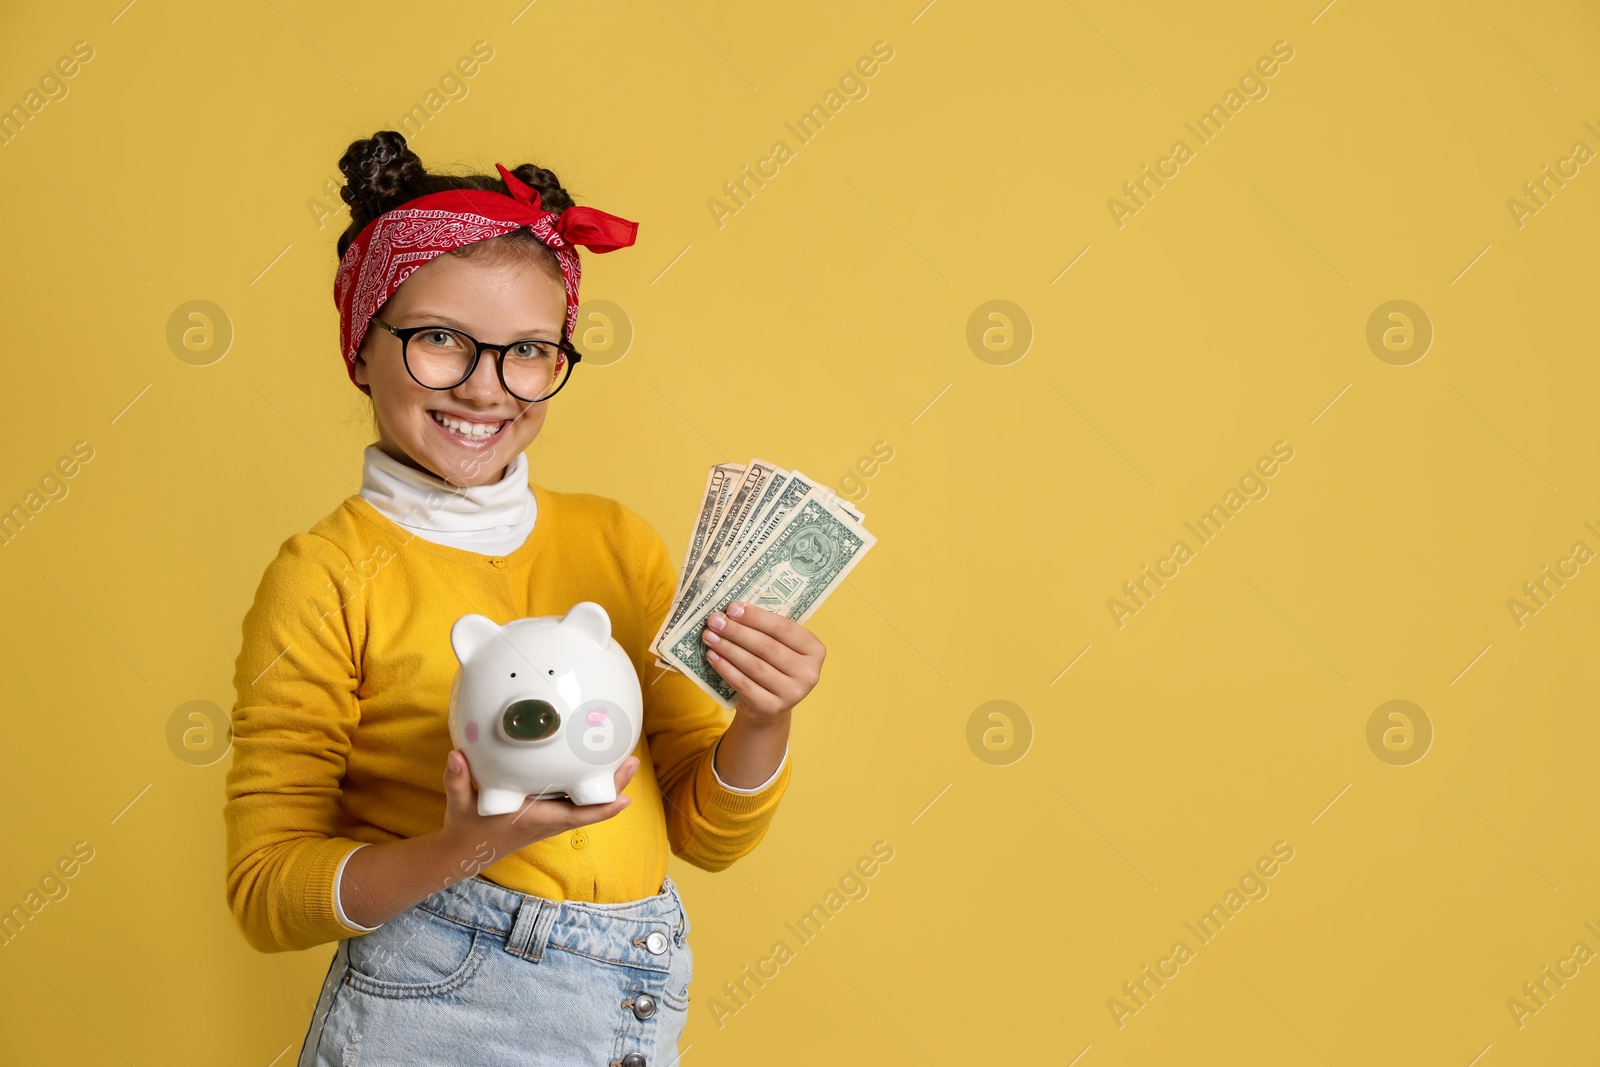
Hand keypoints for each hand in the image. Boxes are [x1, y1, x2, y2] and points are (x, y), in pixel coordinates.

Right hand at [438, 749, 638, 867]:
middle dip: (614, 787)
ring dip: (607, 786)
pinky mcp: (547, 814)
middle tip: (633, 761)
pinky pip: (576, 801)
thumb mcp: (459, 803)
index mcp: (534, 819)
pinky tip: (597, 767)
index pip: (575, 817)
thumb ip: (456, 779)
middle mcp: (548, 821)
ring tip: (626, 760)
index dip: (602, 809)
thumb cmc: (466, 828)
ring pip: (587, 803)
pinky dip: (590, 787)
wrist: (465, 853)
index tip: (626, 798)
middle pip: (590, 806)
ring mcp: (550, 819)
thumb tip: (456, 755)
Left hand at [701, 601, 825, 718]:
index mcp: (814, 650)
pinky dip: (725, 668)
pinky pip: (744, 683)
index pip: (784, 628)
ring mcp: (792, 693)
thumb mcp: (781, 647)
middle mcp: (808, 673)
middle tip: (715, 621)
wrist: (771, 707)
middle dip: (737, 631)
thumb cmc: (774, 666)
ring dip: (728, 648)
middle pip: (766, 647)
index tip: (732, 608)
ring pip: (753, 665)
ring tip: (710, 636)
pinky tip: (713, 656)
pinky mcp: (771, 707)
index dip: (756, 617)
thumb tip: (733, 611)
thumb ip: (766, 630)